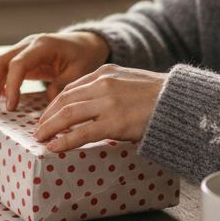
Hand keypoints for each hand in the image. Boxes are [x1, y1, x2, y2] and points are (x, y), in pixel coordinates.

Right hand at [0, 32, 109, 110]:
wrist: (84, 43)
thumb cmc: (83, 57)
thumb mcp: (79, 72)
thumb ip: (62, 85)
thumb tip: (47, 102)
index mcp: (43, 45)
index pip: (18, 64)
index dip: (11, 85)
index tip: (11, 107)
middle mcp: (27, 44)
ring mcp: (21, 49)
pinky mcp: (19, 57)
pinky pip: (0, 66)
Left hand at [32, 64, 167, 151]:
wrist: (181, 102)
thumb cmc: (160, 96)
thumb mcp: (130, 81)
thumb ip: (111, 88)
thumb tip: (94, 104)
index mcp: (106, 72)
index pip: (71, 88)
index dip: (55, 104)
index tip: (48, 115)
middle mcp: (103, 84)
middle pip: (64, 100)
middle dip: (47, 116)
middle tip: (38, 129)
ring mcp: (108, 103)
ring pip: (67, 114)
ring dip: (50, 128)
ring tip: (40, 138)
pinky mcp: (114, 122)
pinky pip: (81, 132)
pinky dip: (64, 140)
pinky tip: (54, 148)